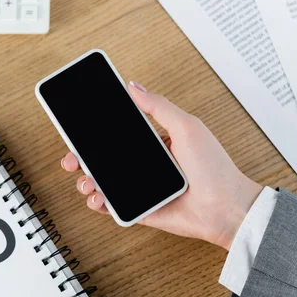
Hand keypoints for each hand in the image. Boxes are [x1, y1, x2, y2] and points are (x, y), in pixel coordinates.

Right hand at [61, 81, 262, 249]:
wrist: (225, 208)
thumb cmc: (215, 168)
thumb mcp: (187, 127)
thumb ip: (158, 107)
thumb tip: (134, 86)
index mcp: (152, 143)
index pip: (116, 136)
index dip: (94, 134)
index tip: (78, 130)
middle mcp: (143, 165)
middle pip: (102, 160)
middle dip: (81, 159)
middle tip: (71, 160)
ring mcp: (139, 188)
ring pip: (102, 184)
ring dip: (86, 182)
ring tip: (86, 182)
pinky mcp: (140, 210)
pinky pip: (112, 207)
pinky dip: (98, 204)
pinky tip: (97, 199)